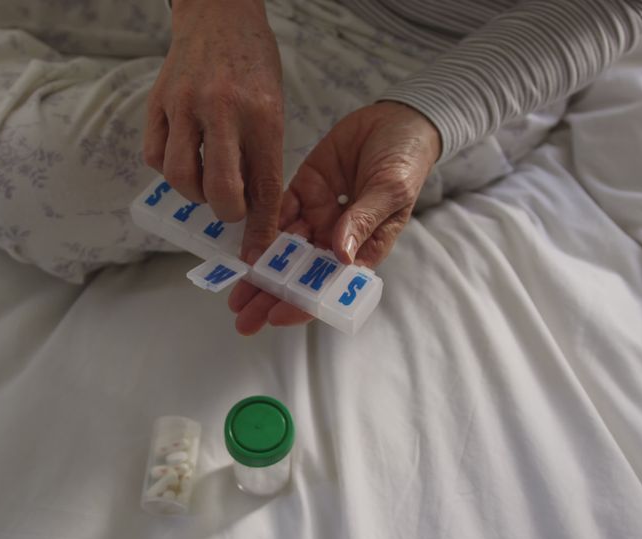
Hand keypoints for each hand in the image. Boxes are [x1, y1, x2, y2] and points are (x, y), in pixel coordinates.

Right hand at [143, 0, 284, 259]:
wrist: (219, 14)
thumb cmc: (252, 65)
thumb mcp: (273, 107)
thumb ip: (262, 156)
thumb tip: (254, 211)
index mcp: (262, 115)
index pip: (263, 186)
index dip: (260, 227)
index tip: (255, 251)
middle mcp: (222, 110)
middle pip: (220, 190)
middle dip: (226, 213)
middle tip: (230, 208)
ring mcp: (184, 105)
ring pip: (180, 178)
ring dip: (194, 193)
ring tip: (206, 180)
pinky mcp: (157, 102)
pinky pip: (155, 156)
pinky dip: (168, 169)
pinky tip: (185, 158)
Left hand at [228, 101, 441, 334]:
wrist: (398, 119)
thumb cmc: (407, 161)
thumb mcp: (391, 191)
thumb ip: (364, 220)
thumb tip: (340, 253)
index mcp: (364, 248)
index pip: (331, 285)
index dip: (305, 303)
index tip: (278, 315)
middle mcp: (337, 237)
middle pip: (301, 274)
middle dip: (271, 294)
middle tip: (242, 316)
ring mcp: (318, 213)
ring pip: (284, 248)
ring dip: (260, 268)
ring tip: (235, 288)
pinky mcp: (304, 188)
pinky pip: (278, 210)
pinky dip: (260, 226)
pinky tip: (241, 243)